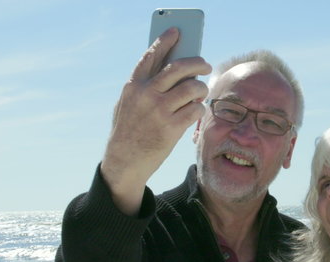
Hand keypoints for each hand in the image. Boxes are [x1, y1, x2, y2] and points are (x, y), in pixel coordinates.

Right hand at [101, 27, 211, 215]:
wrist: (124, 161)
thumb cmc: (130, 130)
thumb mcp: (128, 104)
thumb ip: (145, 87)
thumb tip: (173, 70)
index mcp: (133, 86)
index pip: (151, 56)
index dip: (165, 41)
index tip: (177, 31)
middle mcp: (146, 95)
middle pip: (179, 68)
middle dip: (197, 63)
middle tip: (205, 65)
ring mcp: (159, 111)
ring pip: (192, 88)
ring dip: (201, 88)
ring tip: (201, 92)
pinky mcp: (171, 128)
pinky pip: (196, 110)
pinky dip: (199, 109)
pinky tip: (197, 111)